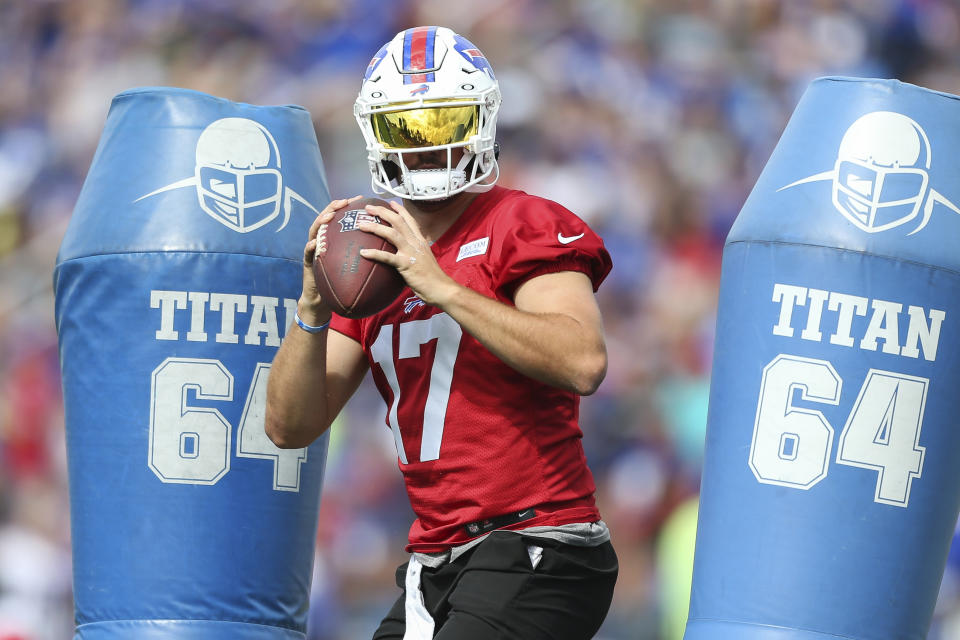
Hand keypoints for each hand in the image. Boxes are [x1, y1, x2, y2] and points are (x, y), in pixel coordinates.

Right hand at [299, 195, 363, 322]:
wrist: (325, 299)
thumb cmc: (342, 281)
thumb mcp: (356, 263)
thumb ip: (365, 250)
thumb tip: (388, 243)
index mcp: (335, 238)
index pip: (341, 217)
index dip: (350, 206)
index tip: (360, 198)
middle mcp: (322, 240)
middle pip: (326, 218)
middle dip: (334, 208)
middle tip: (343, 202)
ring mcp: (313, 250)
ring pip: (314, 231)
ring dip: (320, 222)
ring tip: (328, 217)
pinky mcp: (308, 263)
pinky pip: (307, 254)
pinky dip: (310, 247)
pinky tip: (314, 243)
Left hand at [357, 201, 458, 305]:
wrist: (440, 288)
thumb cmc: (432, 277)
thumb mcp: (424, 258)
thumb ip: (415, 251)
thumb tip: (404, 252)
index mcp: (420, 240)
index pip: (410, 220)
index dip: (399, 210)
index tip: (390, 202)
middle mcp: (415, 243)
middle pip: (398, 221)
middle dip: (382, 212)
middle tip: (368, 208)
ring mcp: (411, 252)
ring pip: (391, 234)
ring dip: (375, 227)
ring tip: (361, 225)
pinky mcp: (406, 264)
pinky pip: (387, 257)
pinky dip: (374, 253)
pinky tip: (363, 252)